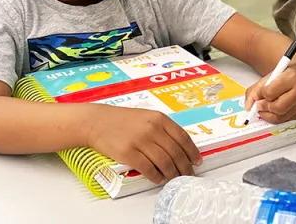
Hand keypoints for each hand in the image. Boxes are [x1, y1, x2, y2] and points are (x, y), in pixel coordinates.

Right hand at [87, 104, 201, 183]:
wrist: (98, 122)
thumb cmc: (123, 120)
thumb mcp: (147, 117)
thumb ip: (162, 128)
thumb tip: (178, 146)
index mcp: (159, 118)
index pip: (182, 137)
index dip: (192, 151)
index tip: (197, 161)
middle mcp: (152, 129)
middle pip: (175, 152)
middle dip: (184, 166)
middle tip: (187, 174)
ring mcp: (140, 141)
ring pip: (164, 162)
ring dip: (172, 173)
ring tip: (174, 178)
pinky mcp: (128, 153)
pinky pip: (148, 169)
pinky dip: (156, 176)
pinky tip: (158, 178)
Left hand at [244, 63, 295, 123]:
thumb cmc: (287, 74)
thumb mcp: (271, 76)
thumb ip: (256, 89)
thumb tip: (248, 106)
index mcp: (292, 78)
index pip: (271, 92)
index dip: (260, 95)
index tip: (256, 95)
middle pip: (277, 107)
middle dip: (264, 107)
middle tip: (258, 104)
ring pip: (280, 117)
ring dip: (267, 114)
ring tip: (263, 107)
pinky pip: (284, 120)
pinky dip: (275, 117)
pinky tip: (271, 110)